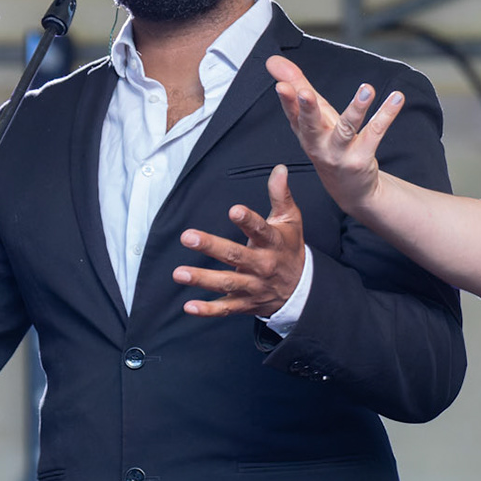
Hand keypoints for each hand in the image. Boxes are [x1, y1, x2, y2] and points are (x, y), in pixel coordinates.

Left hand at [175, 165, 306, 318]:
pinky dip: (207, 310)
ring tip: (179, 273)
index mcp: (274, 243)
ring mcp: (253, 286)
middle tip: (188, 237)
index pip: (261, 230)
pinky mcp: (245, 303)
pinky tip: (189, 306)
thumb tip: (279, 169)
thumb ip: (281, 195)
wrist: (301, 290)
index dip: (249, 220)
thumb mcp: (290, 220)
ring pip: (227, 283)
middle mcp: (263, 265)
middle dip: (211, 246)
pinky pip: (225, 308)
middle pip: (236, 256)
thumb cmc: (289, 248)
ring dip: (202, 279)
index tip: (234, 211)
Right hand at [266, 54, 403, 212]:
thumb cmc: (328, 144)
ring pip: (347, 129)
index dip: (286, 101)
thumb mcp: (311, 116)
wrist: (350, 189)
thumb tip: (272, 60)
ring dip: (357, 108)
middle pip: (310, 126)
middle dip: (307, 109)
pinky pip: (375, 133)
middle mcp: (318, 144)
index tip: (281, 86)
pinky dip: (387, 114)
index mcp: (304, 131)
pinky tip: (397, 98)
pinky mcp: (361, 158)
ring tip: (367, 89)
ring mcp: (340, 153)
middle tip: (304, 93)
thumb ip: (295, 84)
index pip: (292, 114)